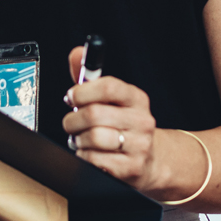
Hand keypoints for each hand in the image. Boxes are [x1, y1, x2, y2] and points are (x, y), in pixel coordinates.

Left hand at [62, 46, 165, 191]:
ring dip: (78, 139)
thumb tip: (76, 53)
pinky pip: (94, 159)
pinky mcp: (131, 168)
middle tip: (71, 122)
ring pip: (93, 137)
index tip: (71, 96)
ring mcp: (139, 146)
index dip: (83, 91)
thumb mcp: (110, 100)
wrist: (149, 160)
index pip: (109, 87)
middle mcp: (142, 120)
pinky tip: (88, 153)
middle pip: (95, 114)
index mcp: (136, 99)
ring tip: (80, 138)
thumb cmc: (121, 125)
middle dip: (73, 119)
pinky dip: (83, 156)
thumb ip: (89, 77)